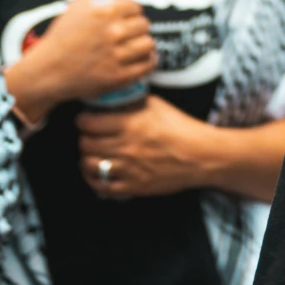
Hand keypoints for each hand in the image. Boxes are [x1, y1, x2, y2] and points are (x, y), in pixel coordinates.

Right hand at [6, 0, 154, 124]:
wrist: (48, 71)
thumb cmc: (62, 39)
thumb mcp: (76, 9)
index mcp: (104, 11)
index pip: (136, 7)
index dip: (134, 13)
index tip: (131, 19)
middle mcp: (112, 32)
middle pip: (143, 25)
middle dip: (138, 28)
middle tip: (132, 34)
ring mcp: (116, 55)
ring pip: (148, 44)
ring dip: (144, 44)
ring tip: (139, 46)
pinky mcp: (119, 77)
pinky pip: (147, 65)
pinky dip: (149, 61)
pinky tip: (145, 59)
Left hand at [77, 92, 218, 198]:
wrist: (201, 155)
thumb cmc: (181, 127)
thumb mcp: (157, 106)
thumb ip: (132, 102)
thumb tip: (113, 98)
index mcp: (130, 124)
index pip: (89, 123)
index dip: (83, 120)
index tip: (85, 120)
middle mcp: (126, 146)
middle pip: (86, 144)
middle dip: (84, 138)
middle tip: (89, 136)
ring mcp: (128, 168)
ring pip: (89, 165)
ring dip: (86, 159)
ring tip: (91, 154)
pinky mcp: (134, 186)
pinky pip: (102, 187)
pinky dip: (94, 180)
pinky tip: (96, 173)